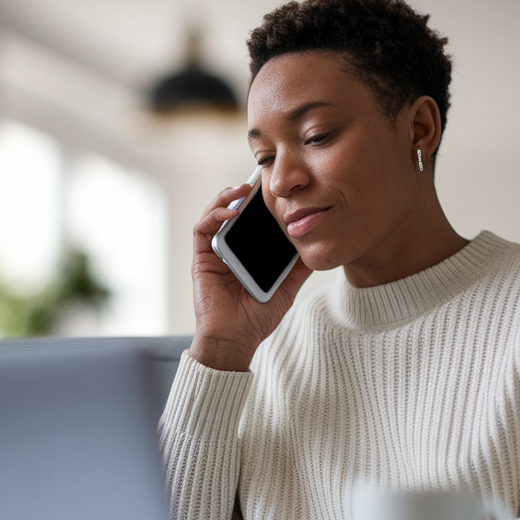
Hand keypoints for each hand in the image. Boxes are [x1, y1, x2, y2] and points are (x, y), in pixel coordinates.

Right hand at [188, 185, 312, 371]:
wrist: (235, 340)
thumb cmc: (257, 317)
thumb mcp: (287, 288)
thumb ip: (299, 268)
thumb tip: (318, 245)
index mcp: (247, 253)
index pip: (252, 221)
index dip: (260, 203)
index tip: (275, 189)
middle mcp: (229, 249)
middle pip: (233, 212)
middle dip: (244, 193)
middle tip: (260, 179)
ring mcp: (214, 252)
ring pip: (215, 214)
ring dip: (226, 197)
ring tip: (243, 189)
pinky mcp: (201, 258)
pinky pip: (202, 229)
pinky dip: (215, 216)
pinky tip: (230, 212)